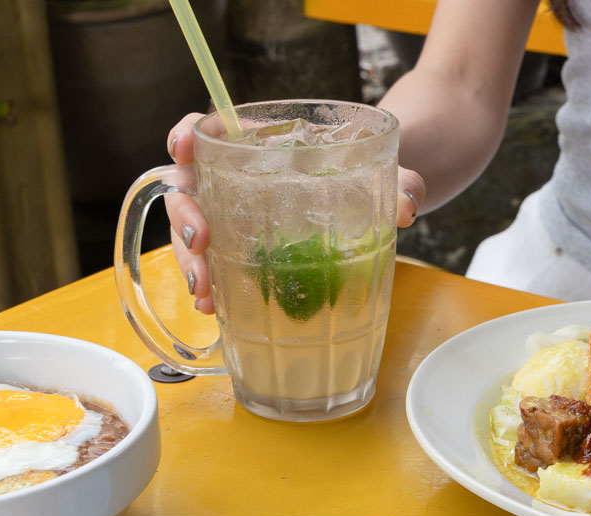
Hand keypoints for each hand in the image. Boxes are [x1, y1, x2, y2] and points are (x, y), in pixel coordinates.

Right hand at [165, 113, 426, 315]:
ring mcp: (238, 219)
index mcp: (265, 145)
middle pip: (191, 188)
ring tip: (204, 292)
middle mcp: (240, 180)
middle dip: (184, 216)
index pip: (213, 132)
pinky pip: (215, 266)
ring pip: (194, 233)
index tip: (183, 150)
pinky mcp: (246, 255)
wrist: (381, 200)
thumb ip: (402, 182)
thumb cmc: (375, 174)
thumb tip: (407, 205)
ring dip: (191, 262)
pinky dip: (209, 287)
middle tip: (201, 244)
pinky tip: (213, 308)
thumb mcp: (390, 172)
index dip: (186, 137)